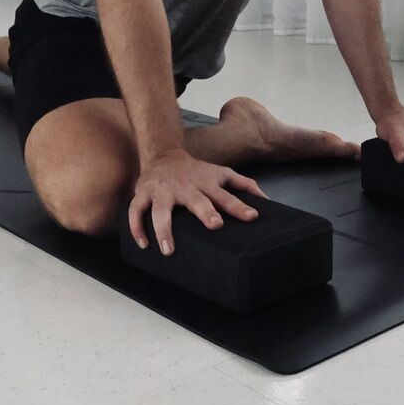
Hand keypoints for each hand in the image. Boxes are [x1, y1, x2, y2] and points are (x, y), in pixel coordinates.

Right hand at [129, 148, 269, 255]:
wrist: (164, 155)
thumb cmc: (196, 171)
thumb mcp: (221, 172)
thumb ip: (244, 184)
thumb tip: (267, 199)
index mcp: (206, 184)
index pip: (226, 196)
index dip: (239, 206)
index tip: (251, 216)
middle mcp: (186, 188)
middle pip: (196, 200)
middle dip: (205, 212)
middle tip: (214, 225)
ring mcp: (163, 191)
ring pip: (161, 210)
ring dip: (164, 229)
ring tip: (168, 250)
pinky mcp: (144, 194)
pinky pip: (137, 211)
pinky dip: (137, 227)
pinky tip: (143, 244)